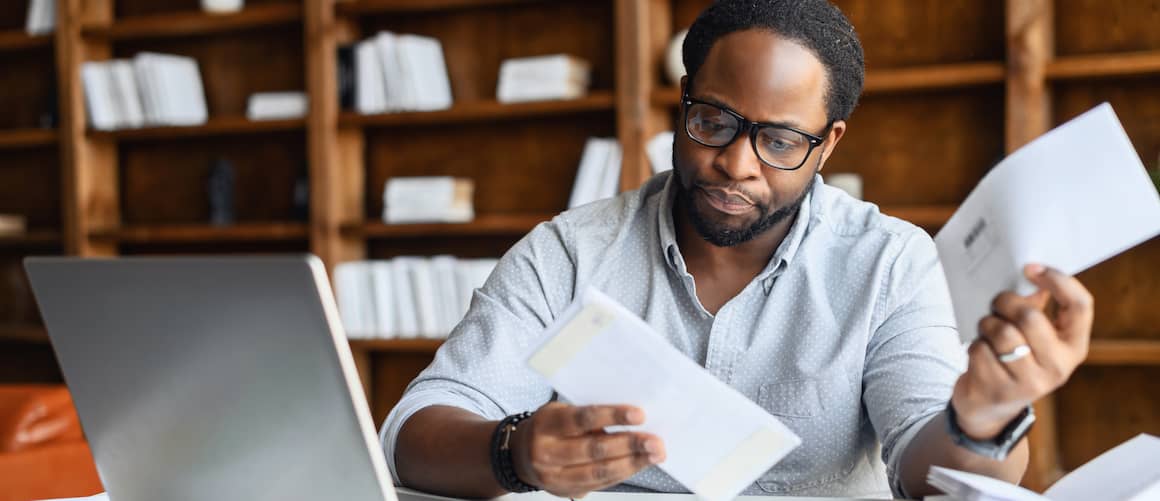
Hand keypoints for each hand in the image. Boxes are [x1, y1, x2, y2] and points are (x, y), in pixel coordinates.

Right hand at [510, 402, 665, 497]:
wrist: (520, 455)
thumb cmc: (549, 426)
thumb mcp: (560, 412)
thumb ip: (589, 416)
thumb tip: (631, 419)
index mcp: (547, 424)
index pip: (583, 419)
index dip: (612, 416)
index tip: (639, 414)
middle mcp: (547, 452)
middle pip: (594, 449)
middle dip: (630, 445)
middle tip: (655, 441)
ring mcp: (555, 476)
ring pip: (599, 471)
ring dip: (632, 463)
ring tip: (654, 454)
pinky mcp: (565, 492)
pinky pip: (600, 484)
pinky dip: (623, 473)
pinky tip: (639, 464)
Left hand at [951, 264, 1092, 440]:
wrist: (989, 407)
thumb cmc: (1013, 359)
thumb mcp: (1035, 338)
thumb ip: (1037, 307)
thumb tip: (1029, 272)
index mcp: (1073, 347)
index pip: (1080, 306)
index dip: (1058, 280)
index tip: (1031, 267)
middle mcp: (1058, 367)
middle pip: (1031, 316)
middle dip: (1006, 302)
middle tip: (997, 303)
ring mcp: (1030, 383)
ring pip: (1002, 332)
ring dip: (987, 324)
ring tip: (987, 330)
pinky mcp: (999, 390)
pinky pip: (980, 350)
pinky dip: (975, 345)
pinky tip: (981, 355)